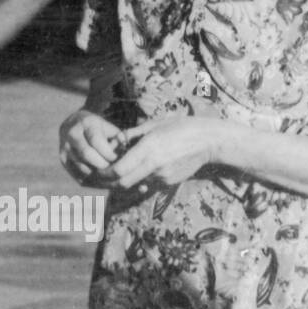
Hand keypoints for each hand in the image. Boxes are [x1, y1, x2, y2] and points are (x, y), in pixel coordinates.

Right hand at [59, 108, 125, 185]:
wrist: (73, 125)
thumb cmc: (99, 128)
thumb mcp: (110, 128)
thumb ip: (120, 140)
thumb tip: (129, 156)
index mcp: (85, 123)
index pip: (96, 141)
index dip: (109, 153)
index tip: (118, 159)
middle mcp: (71, 134)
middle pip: (87, 155)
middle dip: (104, 165)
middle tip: (115, 171)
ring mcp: (64, 148)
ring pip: (82, 167)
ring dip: (99, 176)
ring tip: (112, 179)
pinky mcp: (63, 160)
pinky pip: (78, 175)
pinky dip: (92, 181)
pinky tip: (103, 181)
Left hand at [96, 117, 221, 190]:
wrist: (208, 141)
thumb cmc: (180, 127)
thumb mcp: (154, 124)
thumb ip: (131, 134)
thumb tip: (114, 141)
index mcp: (148, 149)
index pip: (118, 169)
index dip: (105, 171)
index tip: (99, 167)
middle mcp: (154, 166)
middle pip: (123, 183)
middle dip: (109, 181)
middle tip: (101, 175)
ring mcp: (163, 177)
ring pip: (135, 184)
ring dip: (124, 180)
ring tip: (118, 170)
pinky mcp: (169, 182)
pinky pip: (149, 184)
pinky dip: (140, 179)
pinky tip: (139, 169)